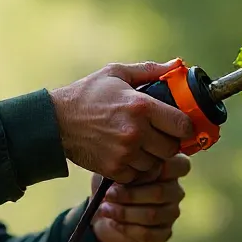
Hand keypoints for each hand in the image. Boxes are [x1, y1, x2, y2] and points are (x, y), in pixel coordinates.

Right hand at [49, 60, 193, 183]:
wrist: (55, 122)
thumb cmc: (87, 95)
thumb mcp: (116, 74)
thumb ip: (149, 70)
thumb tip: (176, 66)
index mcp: (141, 106)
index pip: (182, 125)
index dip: (185, 126)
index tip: (180, 125)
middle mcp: (136, 131)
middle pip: (172, 148)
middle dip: (169, 142)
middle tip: (159, 135)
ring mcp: (125, 153)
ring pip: (156, 164)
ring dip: (152, 156)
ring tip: (140, 145)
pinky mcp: (114, 169)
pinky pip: (138, 175)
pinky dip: (136, 168)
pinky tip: (127, 155)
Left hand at [90, 153, 190, 241]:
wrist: (106, 212)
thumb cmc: (112, 185)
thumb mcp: (116, 171)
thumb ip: (126, 167)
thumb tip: (128, 173)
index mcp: (169, 169)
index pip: (181, 165)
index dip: (159, 167)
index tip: (132, 170)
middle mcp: (175, 191)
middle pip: (160, 192)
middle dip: (130, 194)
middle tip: (109, 194)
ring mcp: (172, 213)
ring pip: (152, 215)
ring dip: (125, 213)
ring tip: (106, 209)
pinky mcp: (164, 234)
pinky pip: (148, 234)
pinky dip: (127, 228)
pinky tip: (114, 222)